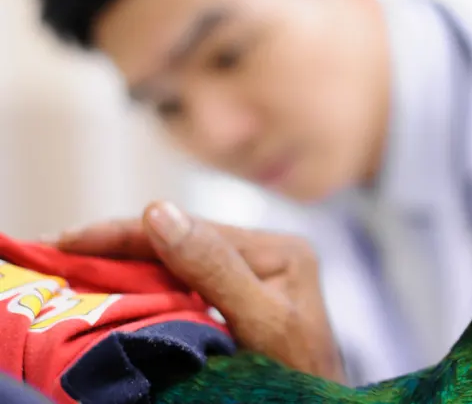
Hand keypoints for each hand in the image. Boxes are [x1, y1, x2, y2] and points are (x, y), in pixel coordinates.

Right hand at [48, 201, 345, 383]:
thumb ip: (215, 268)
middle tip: (60, 250)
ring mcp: (257, 276)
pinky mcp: (243, 300)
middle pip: (183, 239)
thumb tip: (158, 210)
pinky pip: (186, 283)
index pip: (190, 229)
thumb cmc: (297, 375)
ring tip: (77, 263)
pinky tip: (115, 287)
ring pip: (180, 260)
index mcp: (280, 250)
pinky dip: (147, 284)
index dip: (127, 233)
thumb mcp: (260, 321)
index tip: (70, 242)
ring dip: (130, 263)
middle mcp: (270, 254)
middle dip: (121, 245)